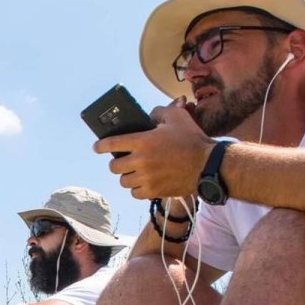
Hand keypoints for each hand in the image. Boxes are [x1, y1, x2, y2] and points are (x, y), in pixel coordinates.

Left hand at [94, 99, 215, 199]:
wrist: (207, 165)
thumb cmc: (192, 140)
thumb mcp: (177, 117)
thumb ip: (159, 112)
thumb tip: (148, 116)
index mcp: (142, 141)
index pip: (111, 144)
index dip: (101, 146)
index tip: (97, 147)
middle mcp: (140, 161)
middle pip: (114, 167)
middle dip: (116, 163)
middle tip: (123, 160)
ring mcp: (146, 178)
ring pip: (124, 181)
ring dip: (127, 176)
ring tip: (135, 172)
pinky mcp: (153, 191)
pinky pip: (135, 193)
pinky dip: (137, 188)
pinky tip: (143, 182)